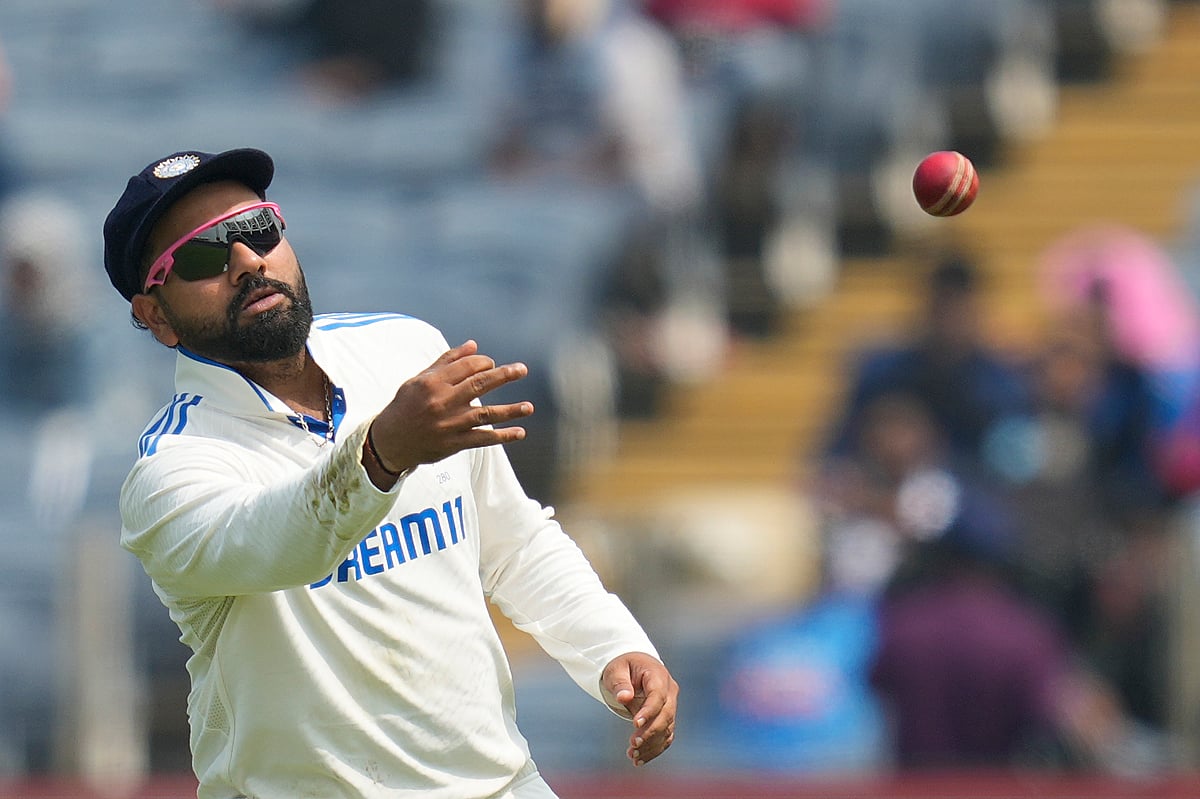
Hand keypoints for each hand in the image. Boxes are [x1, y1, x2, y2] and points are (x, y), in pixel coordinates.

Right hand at [369, 340, 533, 474]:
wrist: (390, 441)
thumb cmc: (406, 405)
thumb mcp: (420, 379)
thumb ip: (447, 361)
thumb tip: (474, 345)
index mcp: (433, 382)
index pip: (467, 366)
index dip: (484, 363)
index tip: (491, 364)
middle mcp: (443, 401)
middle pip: (480, 385)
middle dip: (504, 376)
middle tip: (522, 369)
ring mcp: (450, 424)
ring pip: (486, 413)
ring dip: (510, 410)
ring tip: (529, 407)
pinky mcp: (454, 443)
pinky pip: (483, 438)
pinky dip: (502, 436)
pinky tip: (520, 433)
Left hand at [601, 652, 677, 766]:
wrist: (635, 667)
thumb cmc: (624, 666)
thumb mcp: (616, 670)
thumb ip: (620, 683)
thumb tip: (624, 697)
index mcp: (658, 676)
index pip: (658, 696)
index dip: (649, 711)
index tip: (635, 725)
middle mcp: (669, 691)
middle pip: (665, 715)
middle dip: (650, 732)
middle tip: (633, 745)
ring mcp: (670, 706)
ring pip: (666, 729)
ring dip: (651, 744)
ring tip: (632, 756)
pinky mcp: (666, 718)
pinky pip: (665, 736)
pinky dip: (654, 749)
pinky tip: (639, 760)